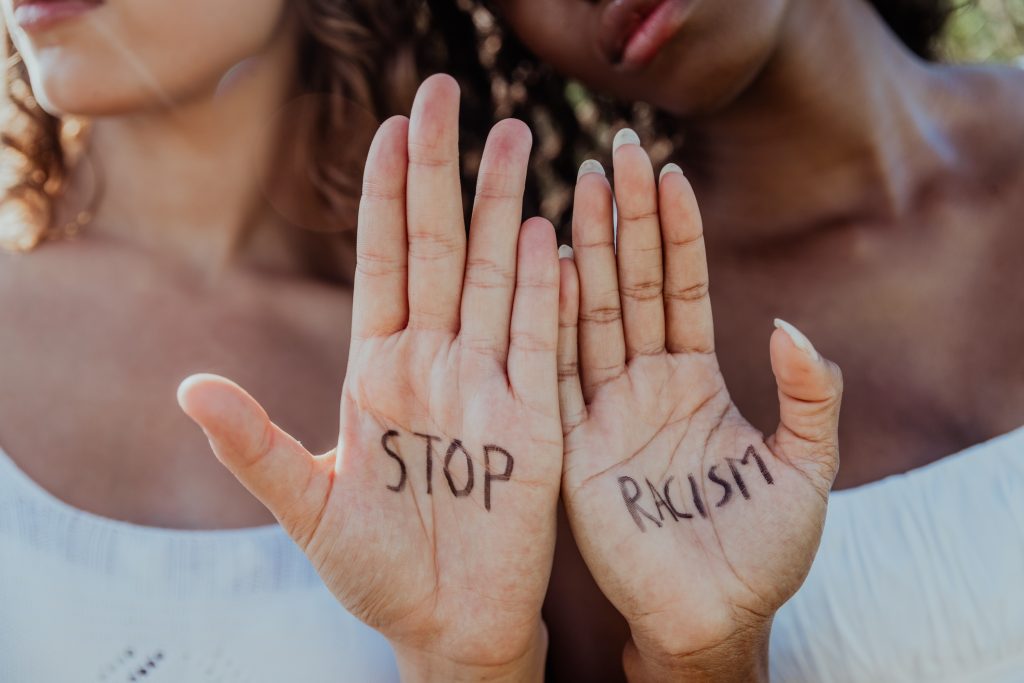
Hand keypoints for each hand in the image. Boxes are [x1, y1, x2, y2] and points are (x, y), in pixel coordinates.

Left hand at [177, 75, 561, 681]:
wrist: (447, 626)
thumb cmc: (375, 570)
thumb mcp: (305, 506)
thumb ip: (253, 445)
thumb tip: (188, 386)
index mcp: (378, 370)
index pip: (385, 262)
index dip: (386, 195)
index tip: (390, 125)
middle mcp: (435, 362)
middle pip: (443, 248)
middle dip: (445, 170)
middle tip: (451, 90)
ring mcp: (489, 384)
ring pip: (499, 276)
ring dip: (505, 206)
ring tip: (514, 134)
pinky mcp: (535, 419)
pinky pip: (543, 340)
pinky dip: (548, 287)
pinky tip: (550, 230)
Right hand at [557, 133, 842, 680]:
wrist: (711, 618)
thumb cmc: (763, 552)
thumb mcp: (807, 468)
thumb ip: (811, 396)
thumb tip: (794, 327)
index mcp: (694, 382)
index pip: (683, 289)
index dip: (678, 231)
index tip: (667, 171)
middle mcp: (644, 385)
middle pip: (632, 285)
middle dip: (624, 219)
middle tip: (613, 152)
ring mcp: (605, 411)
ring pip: (591, 315)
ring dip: (586, 251)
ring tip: (577, 188)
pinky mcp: (573, 446)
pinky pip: (560, 375)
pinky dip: (553, 322)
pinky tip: (552, 266)